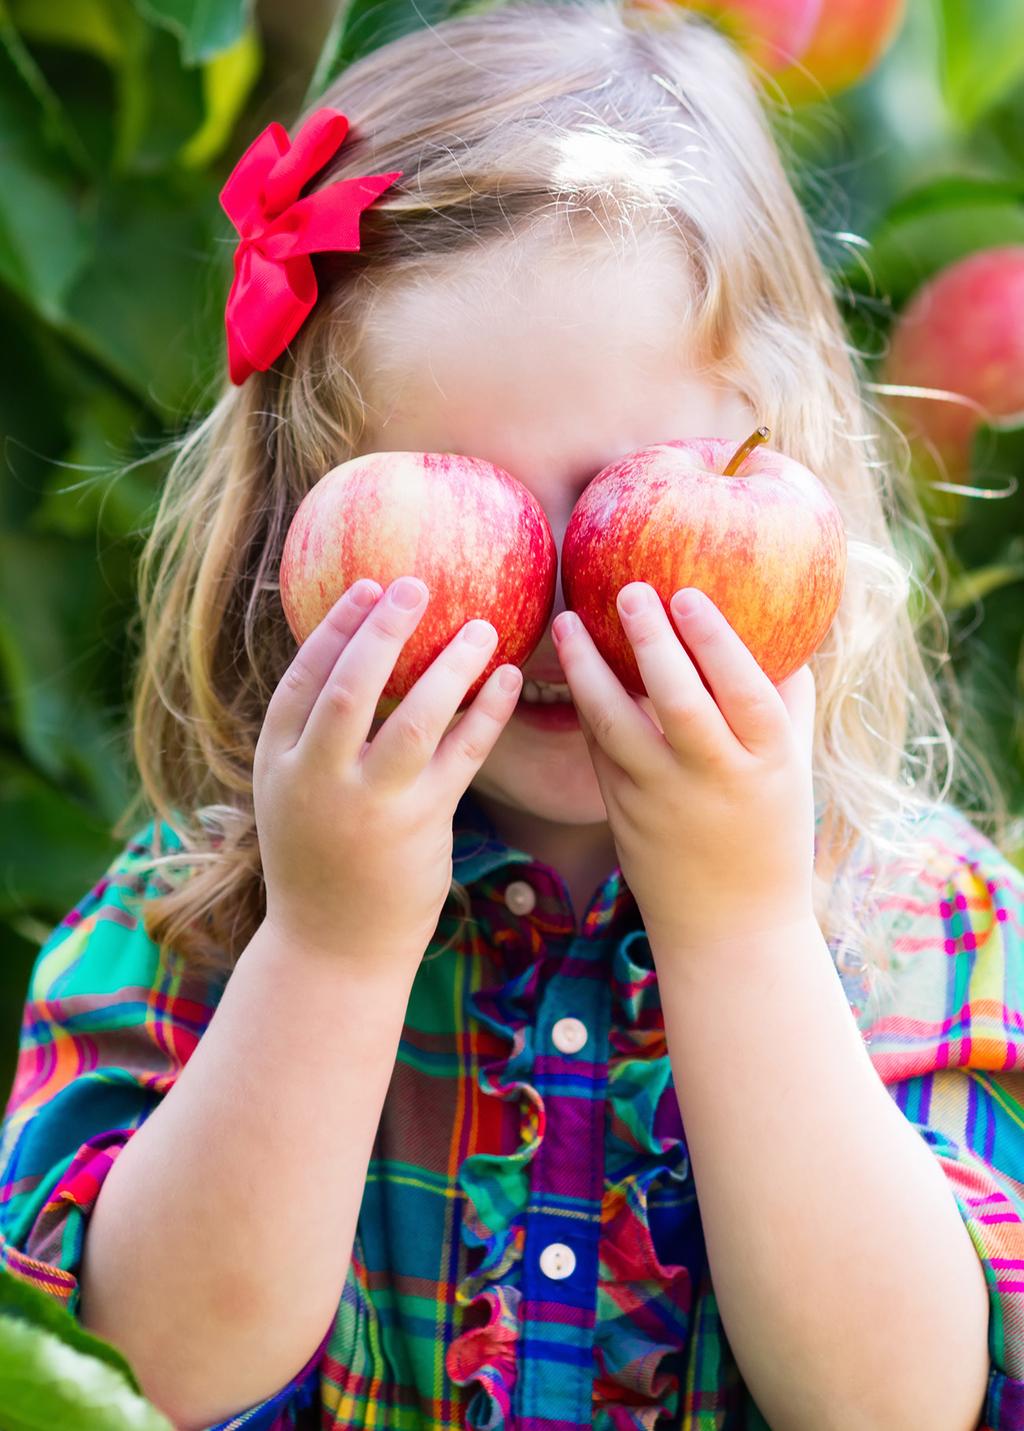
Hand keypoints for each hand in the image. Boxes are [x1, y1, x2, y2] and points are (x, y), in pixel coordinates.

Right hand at [253, 576, 522, 965]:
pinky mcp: (421, 825)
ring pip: (415, 718)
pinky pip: (462, 755)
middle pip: (351, 687)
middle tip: (417, 585)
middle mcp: (318, 780)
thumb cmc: (318, 864)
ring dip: (450, 666)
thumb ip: (313, 742)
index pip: (303, 680)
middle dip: (384, 630)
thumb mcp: (292, 800)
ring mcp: (371, 805)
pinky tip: (507, 679)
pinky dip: (486, 712)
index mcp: (279, 765)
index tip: (366, 588)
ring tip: (482, 626)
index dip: (335, 629)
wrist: (332, 949)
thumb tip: (353, 667)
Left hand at [552, 583, 816, 960]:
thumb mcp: (793, 769)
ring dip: (586, 670)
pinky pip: (599, 750)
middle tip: (628, 588)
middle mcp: (713, 779)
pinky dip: (585, 707)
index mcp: (767, 763)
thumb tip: (784, 629)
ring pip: (616, 725)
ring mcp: (661, 799)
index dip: (714, 639)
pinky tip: (572, 669)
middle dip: (649, 640)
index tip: (688, 593)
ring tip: (566, 622)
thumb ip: (787, 702)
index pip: (742, 690)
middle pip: (677, 701)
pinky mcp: (620, 814)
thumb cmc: (770, 833)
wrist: (729, 928)